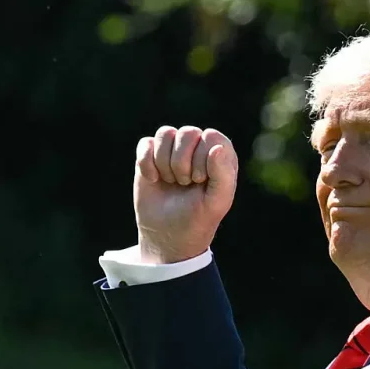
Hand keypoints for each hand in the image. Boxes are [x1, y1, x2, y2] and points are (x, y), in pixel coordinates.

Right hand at [133, 126, 238, 263]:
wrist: (168, 236)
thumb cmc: (198, 219)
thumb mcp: (217, 202)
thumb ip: (223, 175)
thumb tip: (216, 147)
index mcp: (221, 156)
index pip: (212, 137)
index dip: (203, 159)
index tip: (201, 181)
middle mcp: (199, 148)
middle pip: (188, 132)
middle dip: (183, 163)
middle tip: (185, 183)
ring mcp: (174, 150)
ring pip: (166, 133)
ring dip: (165, 162)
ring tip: (172, 182)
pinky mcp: (151, 156)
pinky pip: (146, 143)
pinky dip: (146, 163)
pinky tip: (154, 180)